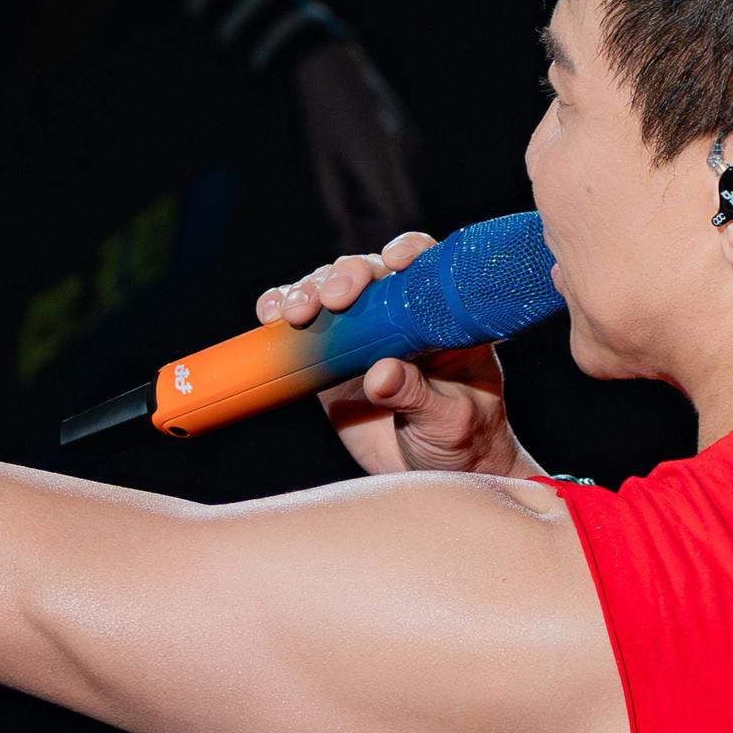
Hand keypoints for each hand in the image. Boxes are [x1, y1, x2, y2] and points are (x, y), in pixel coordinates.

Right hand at [269, 235, 525, 477]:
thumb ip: (418, 395)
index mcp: (443, 320)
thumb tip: (380, 373)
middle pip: (370, 274)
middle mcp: (401, 317)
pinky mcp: (330, 362)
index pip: (427, 270)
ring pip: (330, 294)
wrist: (436, 478)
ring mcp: (362, 337)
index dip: (409, 253)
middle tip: (335, 300)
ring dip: (308, 292)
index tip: (394, 261)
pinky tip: (269, 315)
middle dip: (347, 276)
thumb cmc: (463, 443)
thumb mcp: (448, 420)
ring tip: (295, 314)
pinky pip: (302, 331)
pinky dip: (281, 314)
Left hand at [292, 38, 425, 240]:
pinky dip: (393, 189)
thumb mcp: (323, 168)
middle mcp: (405, 156)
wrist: (336, 71)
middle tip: (358, 228)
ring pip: (413, 198)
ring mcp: (415, 148)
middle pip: (413, 214)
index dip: (382, 241)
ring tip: (355, 195)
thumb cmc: (322, 121)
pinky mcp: (417, 142)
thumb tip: (350, 242)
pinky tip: (366, 177)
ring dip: (388, 207)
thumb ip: (339, 208)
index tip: (359, 246)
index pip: (397, 219)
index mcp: (378, 162)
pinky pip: (412, 180)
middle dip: (388, 230)